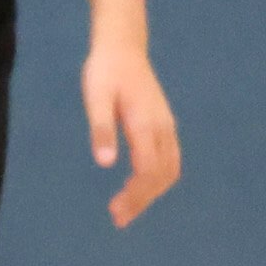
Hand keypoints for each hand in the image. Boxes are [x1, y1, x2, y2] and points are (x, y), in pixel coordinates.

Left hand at [83, 37, 180, 225]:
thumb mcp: (96, 97)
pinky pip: (169, 160)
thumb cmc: (105, 71)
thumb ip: (101, 129)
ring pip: (170, 169)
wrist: (123, 47)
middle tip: (119, 218)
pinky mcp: (164, 125)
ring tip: (128, 208)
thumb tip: (106, 163)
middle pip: (162, 175)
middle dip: (143, 200)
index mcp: (145, 124)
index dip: (136, 196)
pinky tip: (139, 187)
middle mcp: (162, 128)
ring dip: (152, 192)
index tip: (116, 212)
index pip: (148, 171)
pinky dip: (158, 179)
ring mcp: (166, 126)